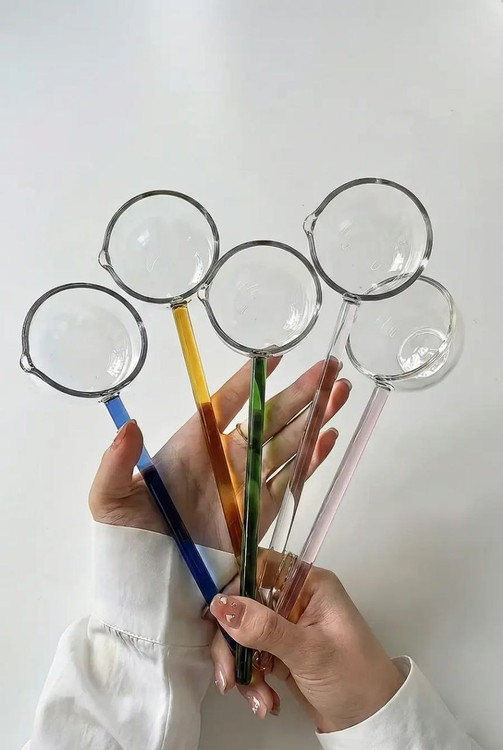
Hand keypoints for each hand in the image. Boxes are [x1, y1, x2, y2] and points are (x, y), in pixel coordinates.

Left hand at [89, 359, 350, 551]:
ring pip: (288, 444)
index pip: (225, 404)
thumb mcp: (109, 498)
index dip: (249, 382)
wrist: (147, 589)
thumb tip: (130, 425)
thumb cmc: (124, 540)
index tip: (273, 358)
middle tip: (328, 368)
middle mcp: (224, 459)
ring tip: (339, 393)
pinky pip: (290, 482)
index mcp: (192, 445)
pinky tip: (330, 437)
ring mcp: (245, 486)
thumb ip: (116, 462)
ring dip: (315, 418)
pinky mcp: (260, 514)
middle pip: (268, 418)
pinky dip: (312, 460)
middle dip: (300, 393)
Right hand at [209, 569, 403, 728]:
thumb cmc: (355, 678)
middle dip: (233, 642)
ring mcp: (285, 627)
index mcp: (309, 584)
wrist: (372, 722)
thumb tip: (221, 605)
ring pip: (242, 634)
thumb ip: (264, 628)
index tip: (217, 613)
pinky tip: (265, 701)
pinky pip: (249, 658)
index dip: (235, 585)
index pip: (260, 567)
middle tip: (229, 675)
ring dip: (242, 668)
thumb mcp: (309, 651)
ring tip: (258, 699)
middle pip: (243, 604)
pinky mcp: (279, 653)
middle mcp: (295, 600)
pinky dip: (250, 680)